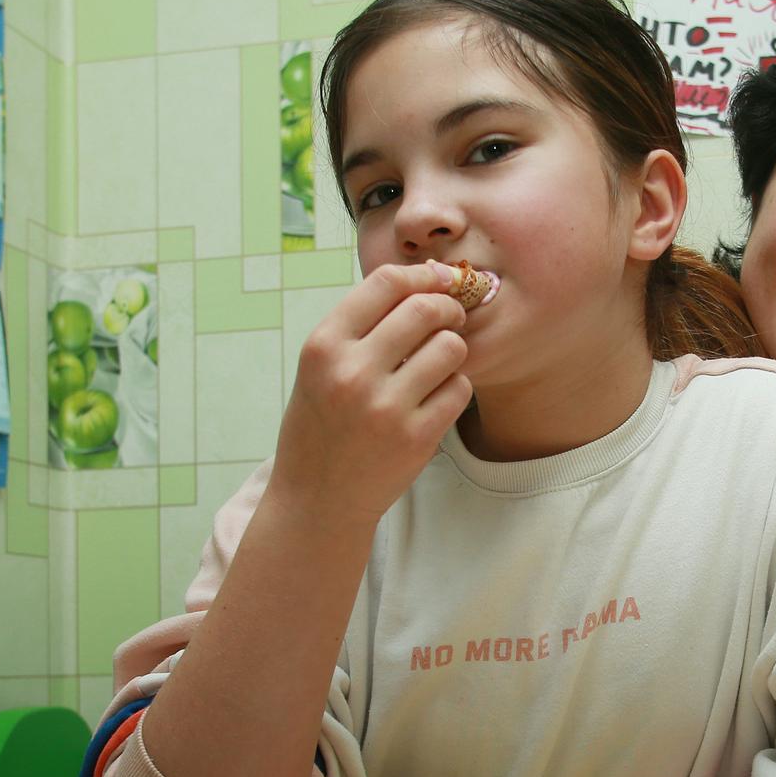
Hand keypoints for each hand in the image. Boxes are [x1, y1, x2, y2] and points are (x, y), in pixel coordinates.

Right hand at [272, 262, 472, 521]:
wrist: (317, 500)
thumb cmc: (321, 425)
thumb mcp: (319, 368)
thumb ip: (360, 327)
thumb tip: (423, 281)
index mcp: (324, 346)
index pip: (385, 283)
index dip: (421, 276)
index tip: (439, 281)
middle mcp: (352, 373)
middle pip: (424, 309)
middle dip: (447, 308)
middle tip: (451, 318)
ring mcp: (385, 408)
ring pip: (450, 347)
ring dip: (452, 350)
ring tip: (439, 364)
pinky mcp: (416, 438)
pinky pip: (459, 389)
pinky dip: (455, 388)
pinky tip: (437, 398)